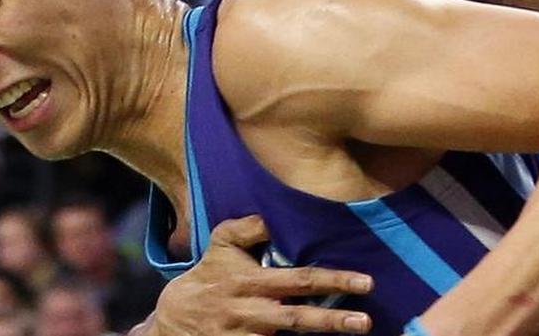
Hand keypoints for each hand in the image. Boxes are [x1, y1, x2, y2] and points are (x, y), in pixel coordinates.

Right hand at [129, 215, 373, 334]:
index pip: (298, 280)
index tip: (364, 282)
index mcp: (251, 281)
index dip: (332, 280)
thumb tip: (272, 215)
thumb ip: (247, 228)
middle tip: (365, 322)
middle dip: (333, 321)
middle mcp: (252, 312)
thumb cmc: (208, 277)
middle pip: (298, 318)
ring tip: (353, 333)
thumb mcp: (220, 244)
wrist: (173, 320)